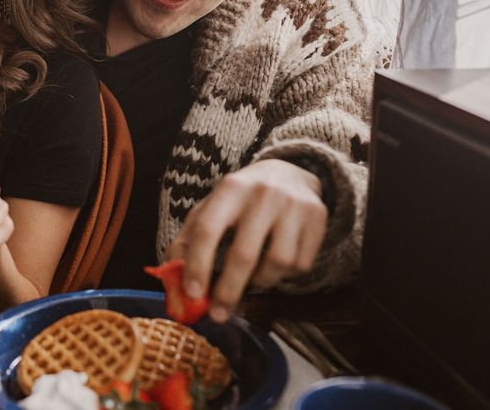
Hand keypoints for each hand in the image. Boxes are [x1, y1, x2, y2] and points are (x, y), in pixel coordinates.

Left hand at [166, 159, 326, 321]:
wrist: (289, 173)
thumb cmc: (241, 199)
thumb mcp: (211, 208)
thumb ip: (188, 240)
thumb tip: (171, 277)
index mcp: (230, 188)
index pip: (208, 230)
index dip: (198, 264)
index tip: (192, 294)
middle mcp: (263, 194)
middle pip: (244, 254)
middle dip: (228, 292)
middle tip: (218, 315)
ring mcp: (294, 205)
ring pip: (277, 264)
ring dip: (260, 283)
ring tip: (251, 279)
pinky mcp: (318, 217)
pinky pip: (301, 264)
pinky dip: (284, 276)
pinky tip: (275, 264)